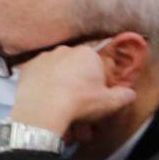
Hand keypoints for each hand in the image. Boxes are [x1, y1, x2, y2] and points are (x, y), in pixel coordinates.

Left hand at [8, 44, 133, 138]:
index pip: (97, 66)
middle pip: (76, 67)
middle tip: (78, 102)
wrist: (43, 108)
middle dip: (79, 82)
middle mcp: (65, 50)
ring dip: (60, 83)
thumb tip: (130, 94)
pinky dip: (43, 85)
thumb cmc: (79, 103)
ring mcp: (44, 57)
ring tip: (61, 103)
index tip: (96, 95)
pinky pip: (39, 75)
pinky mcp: (28, 67)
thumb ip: (124, 96)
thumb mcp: (109, 103)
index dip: (98, 82)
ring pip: (57, 71)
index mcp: (87, 54)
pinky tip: (46, 99)